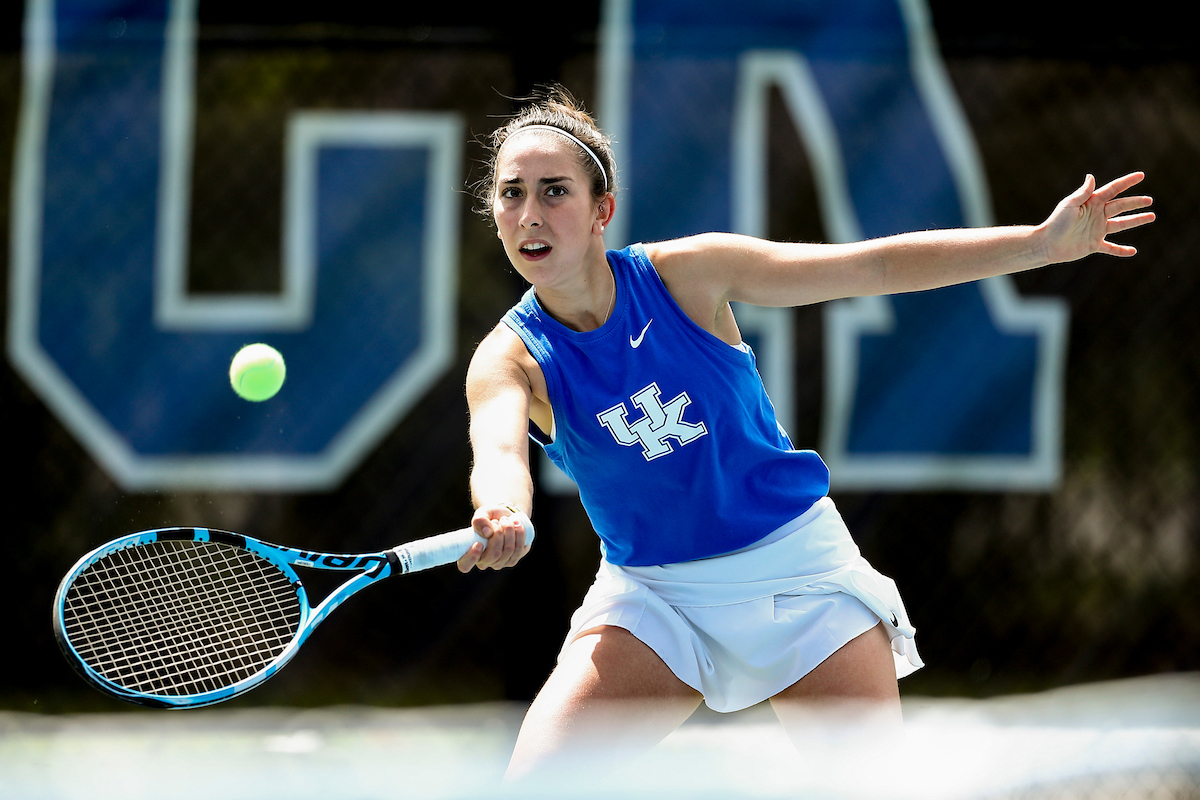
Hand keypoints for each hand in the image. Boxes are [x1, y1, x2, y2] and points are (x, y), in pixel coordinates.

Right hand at [457, 503, 531, 572]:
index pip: (465, 565)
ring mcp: (500, 563)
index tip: (479, 543)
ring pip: (508, 550)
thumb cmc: (489, 517)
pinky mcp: (513, 559)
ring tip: (505, 520)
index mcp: (469, 554)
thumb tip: (487, 533)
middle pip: (494, 554)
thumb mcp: (482, 513)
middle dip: (498, 534)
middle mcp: (484, 562)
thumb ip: (480, 520)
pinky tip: (516, 524)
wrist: (505, 517)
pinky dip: (519, 534)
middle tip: (496, 521)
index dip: (472, 557)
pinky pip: (519, 549)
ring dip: (509, 531)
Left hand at [1040, 172, 1154, 263]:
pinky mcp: (1094, 245)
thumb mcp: (1069, 205)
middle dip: (1136, 203)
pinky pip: (1111, 248)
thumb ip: (1082, 193)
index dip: (1127, 182)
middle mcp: (1097, 215)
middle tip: (1149, 200)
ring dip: (1136, 220)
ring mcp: (1097, 230)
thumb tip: (1091, 176)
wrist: (1046, 244)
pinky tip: (1133, 251)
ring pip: (1121, 224)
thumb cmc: (1056, 223)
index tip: (1141, 175)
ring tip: (1152, 216)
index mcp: (1091, 203)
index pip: (1113, 190)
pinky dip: (1121, 250)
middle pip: (1121, 206)